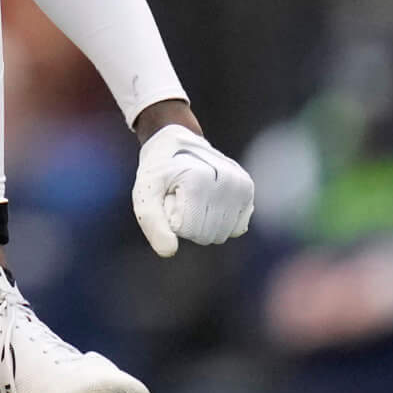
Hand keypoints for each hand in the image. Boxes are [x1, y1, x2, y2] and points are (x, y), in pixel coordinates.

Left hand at [131, 122, 253, 255]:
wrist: (176, 141)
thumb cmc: (159, 171)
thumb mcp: (145, 193)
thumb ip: (153, 223)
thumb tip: (169, 251)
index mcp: (199, 181)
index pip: (188, 231)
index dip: (173, 218)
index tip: (170, 195)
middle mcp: (226, 182)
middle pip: (206, 235)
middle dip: (188, 222)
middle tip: (181, 195)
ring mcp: (240, 185)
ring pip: (221, 234)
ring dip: (204, 221)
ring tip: (194, 196)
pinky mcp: (247, 189)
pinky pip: (236, 228)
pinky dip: (221, 219)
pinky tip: (210, 198)